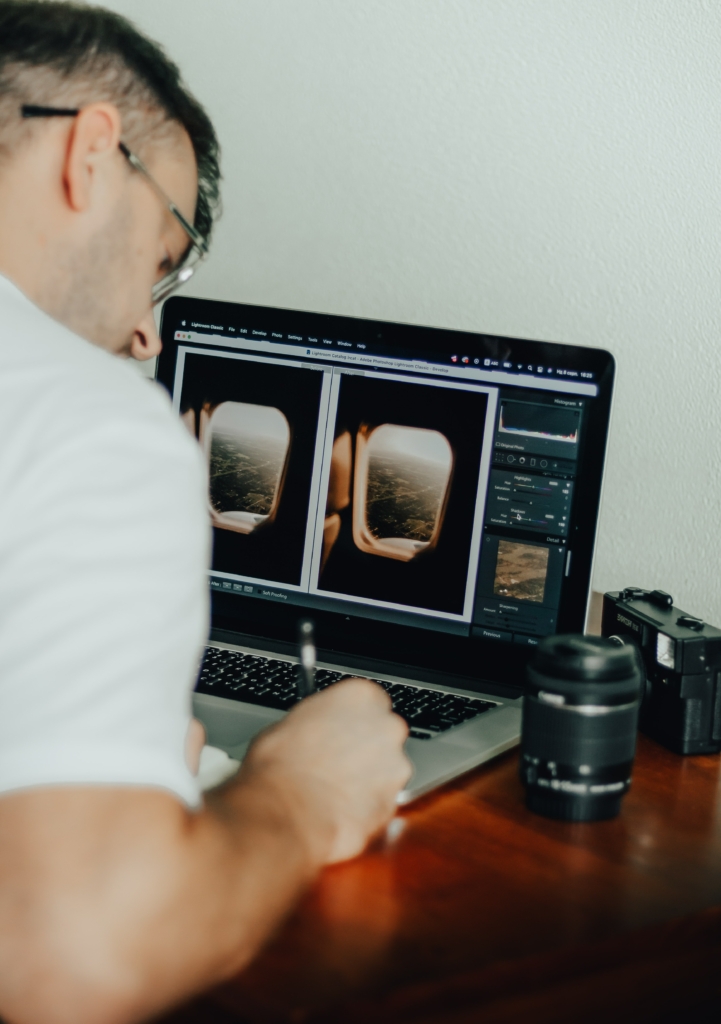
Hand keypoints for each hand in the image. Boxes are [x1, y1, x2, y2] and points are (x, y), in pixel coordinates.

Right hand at [236, 679, 410, 864]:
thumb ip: (316, 721)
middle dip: (365, 748)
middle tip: (336, 761)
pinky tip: (341, 808)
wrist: (286, 816)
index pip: (369, 701)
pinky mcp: (395, 800)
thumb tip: (312, 731)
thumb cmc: (280, 769)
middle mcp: (386, 726)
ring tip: (335, 789)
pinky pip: (384, 800)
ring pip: (387, 770)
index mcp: (361, 696)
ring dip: (368, 778)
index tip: (343, 730)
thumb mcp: (288, 725)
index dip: (353, 720)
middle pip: (384, 734)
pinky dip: (368, 806)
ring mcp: (395, 765)